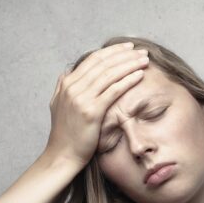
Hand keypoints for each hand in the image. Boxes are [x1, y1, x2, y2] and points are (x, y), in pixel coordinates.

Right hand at [43, 42, 149, 167]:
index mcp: (67, 83)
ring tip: (144, 60)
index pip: (93, 59)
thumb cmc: (65, 133)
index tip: (128, 48)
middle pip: (104, 63)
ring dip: (130, 64)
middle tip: (141, 51)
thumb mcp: (58, 105)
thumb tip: (67, 72)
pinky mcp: (91, 111)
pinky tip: (139, 75)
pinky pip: (113, 90)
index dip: (113, 51)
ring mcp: (81, 98)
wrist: (63, 154)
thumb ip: (62, 87)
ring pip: (110, 74)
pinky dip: (127, 80)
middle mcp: (73, 87)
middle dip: (125, 55)